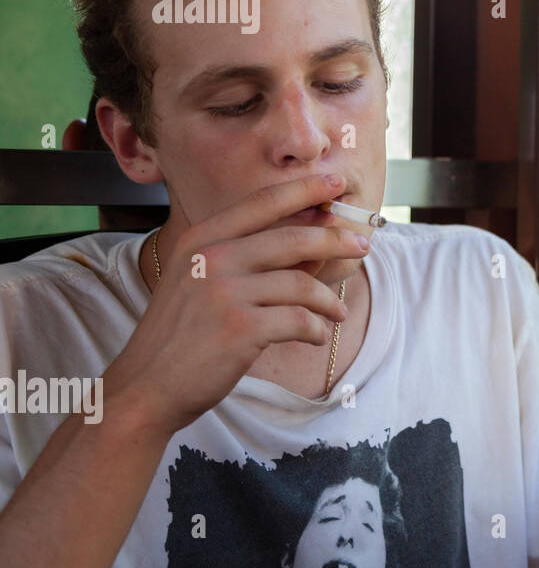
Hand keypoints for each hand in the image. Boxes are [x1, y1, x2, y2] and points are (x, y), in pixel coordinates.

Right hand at [102, 173, 369, 436]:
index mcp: (202, 238)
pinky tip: (317, 336)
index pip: (263, 202)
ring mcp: (225, 292)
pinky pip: (300, 320)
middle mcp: (212, 258)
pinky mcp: (241, 328)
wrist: (147, 385)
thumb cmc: (183, 333)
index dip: (304, 189)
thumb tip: (311, 236)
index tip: (335, 182)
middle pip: (294, 238)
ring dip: (330, 301)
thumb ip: (248, 255)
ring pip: (303, 285)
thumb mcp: (202, 280)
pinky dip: (317, 330)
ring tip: (338, 313)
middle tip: (363, 246)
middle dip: (337, 241)